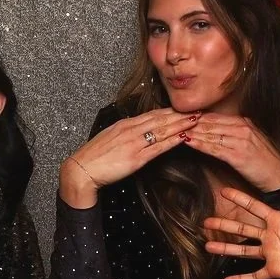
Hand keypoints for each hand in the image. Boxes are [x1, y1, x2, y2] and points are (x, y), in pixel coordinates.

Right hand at [60, 109, 196, 205]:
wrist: (82, 170)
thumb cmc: (94, 157)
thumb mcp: (110, 139)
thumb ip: (125, 134)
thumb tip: (137, 132)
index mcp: (124, 125)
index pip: (151, 114)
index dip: (169, 111)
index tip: (183, 108)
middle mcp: (130, 130)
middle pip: (160, 119)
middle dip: (179, 114)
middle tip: (197, 110)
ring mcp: (134, 143)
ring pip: (162, 130)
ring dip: (180, 124)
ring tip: (196, 120)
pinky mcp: (136, 157)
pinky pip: (158, 147)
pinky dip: (172, 141)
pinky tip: (184, 137)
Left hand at [181, 113, 279, 191]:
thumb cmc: (264, 162)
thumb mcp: (251, 140)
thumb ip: (233, 132)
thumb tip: (211, 130)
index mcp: (245, 122)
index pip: (214, 117)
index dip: (195, 117)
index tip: (178, 116)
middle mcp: (243, 128)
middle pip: (210, 123)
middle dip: (189, 122)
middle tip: (170, 121)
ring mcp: (242, 141)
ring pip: (210, 134)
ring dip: (191, 132)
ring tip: (174, 130)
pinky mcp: (239, 156)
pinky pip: (215, 148)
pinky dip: (200, 144)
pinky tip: (188, 142)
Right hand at [204, 164, 279, 278]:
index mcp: (279, 220)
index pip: (254, 207)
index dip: (239, 199)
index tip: (223, 191)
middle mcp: (271, 236)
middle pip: (242, 229)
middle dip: (224, 225)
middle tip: (205, 222)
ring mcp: (272, 254)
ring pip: (243, 251)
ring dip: (225, 249)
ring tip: (207, 247)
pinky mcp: (276, 270)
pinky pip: (255, 275)